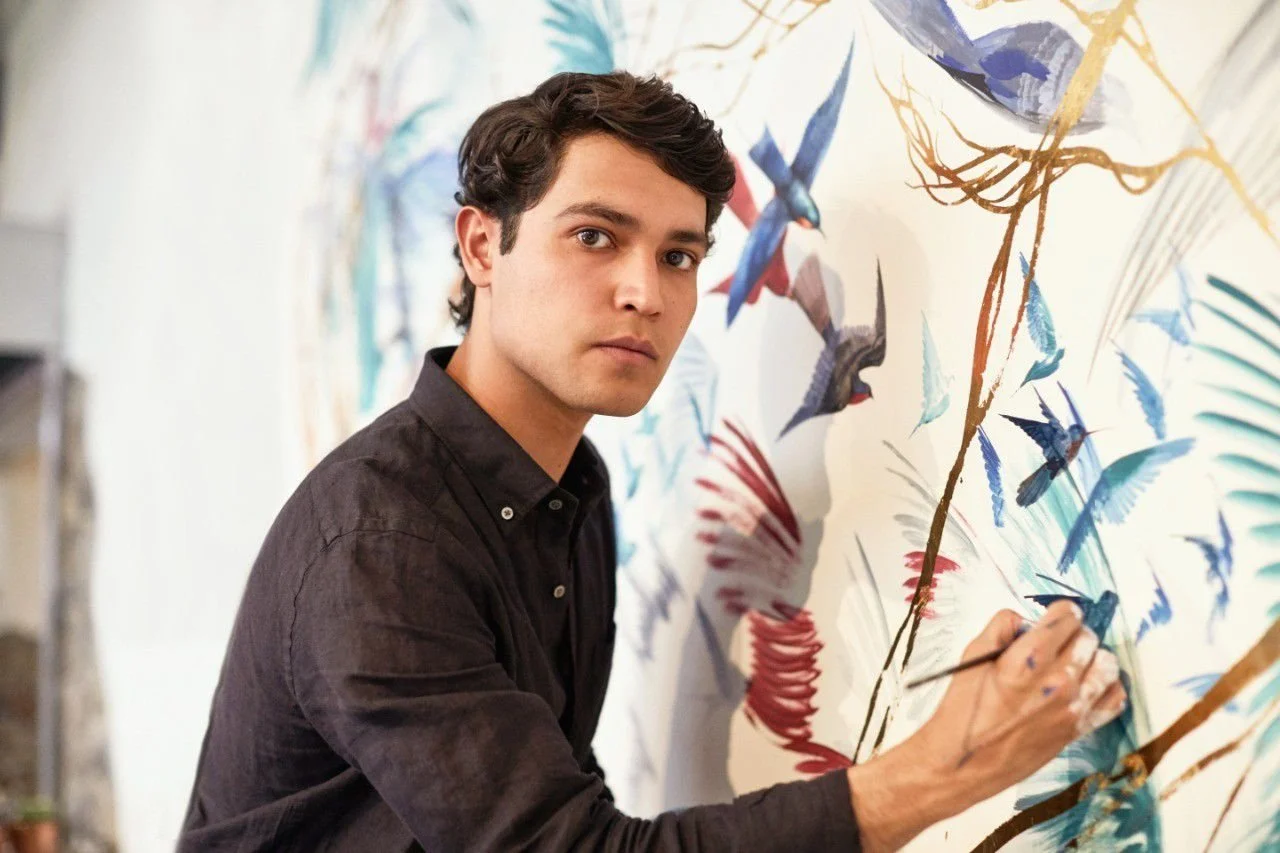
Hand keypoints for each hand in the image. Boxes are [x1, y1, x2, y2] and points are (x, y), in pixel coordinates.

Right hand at [847, 602, 1125, 851]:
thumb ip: (1001, 628)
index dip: (1061, 611)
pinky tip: (1089, 684)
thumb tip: (1025, 619)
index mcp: (1029, 658)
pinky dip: (1107, 686)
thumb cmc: (963, 709)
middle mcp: (1058, 680)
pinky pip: (1115, 699)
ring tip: (1075, 661)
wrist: (964, 761)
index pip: (1066, 616)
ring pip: (1107, 664)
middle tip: (1058, 639)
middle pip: (1087, 637)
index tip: (1056, 614)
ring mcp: (1073, 706)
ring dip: (1093, 656)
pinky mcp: (1079, 728)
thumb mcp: (972, 656)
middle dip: (1074, 632)